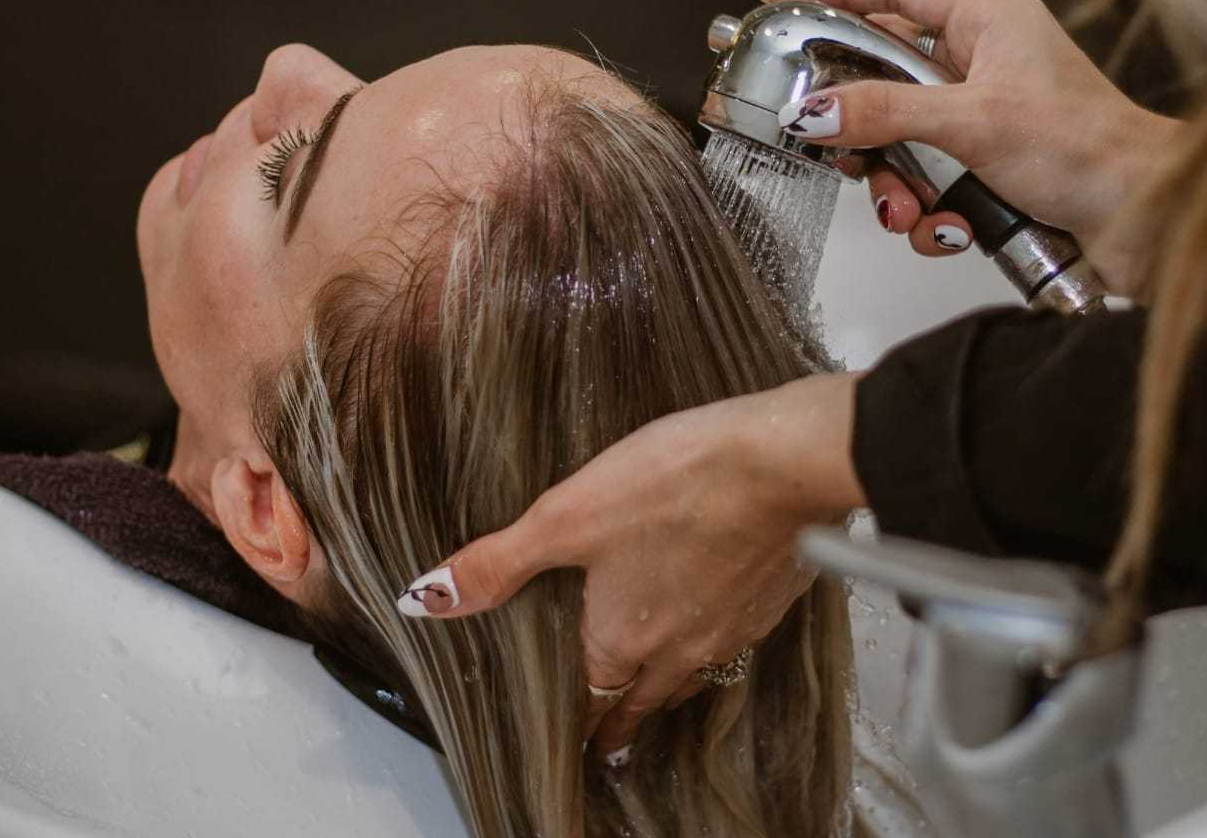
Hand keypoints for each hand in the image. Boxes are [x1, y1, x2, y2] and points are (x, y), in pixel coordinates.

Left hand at [394, 372, 865, 757]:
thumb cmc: (674, 485)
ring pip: (693, 675)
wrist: (780, 465)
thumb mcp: (567, 516)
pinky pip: (734, 640)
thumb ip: (498, 563)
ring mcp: (731, 629)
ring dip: (670, 687)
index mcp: (622, 638)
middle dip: (624, 718)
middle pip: (645, 699)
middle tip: (613, 736)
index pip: (595, 701)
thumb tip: (425, 600)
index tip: (579, 742)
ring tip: (659, 690)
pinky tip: (717, 618)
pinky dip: (716, 642)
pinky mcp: (769, 600)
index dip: (582, 723)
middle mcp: (678, 648)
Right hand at [762, 0, 1180, 296]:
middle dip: (860, 126)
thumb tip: (817, 111)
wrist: (1144, 220)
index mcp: (988, 24)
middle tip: (836, 145)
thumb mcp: (973, 122)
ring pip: (899, 144)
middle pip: (884, 77)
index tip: (785, 0)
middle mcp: (982, 67)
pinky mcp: (983, 171)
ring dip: (894, 186)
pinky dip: (926, 216)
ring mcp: (981, 121)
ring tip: (908, 210)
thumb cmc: (1092, 151)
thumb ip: (887, 114)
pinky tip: (947, 229)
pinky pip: (925, 187)